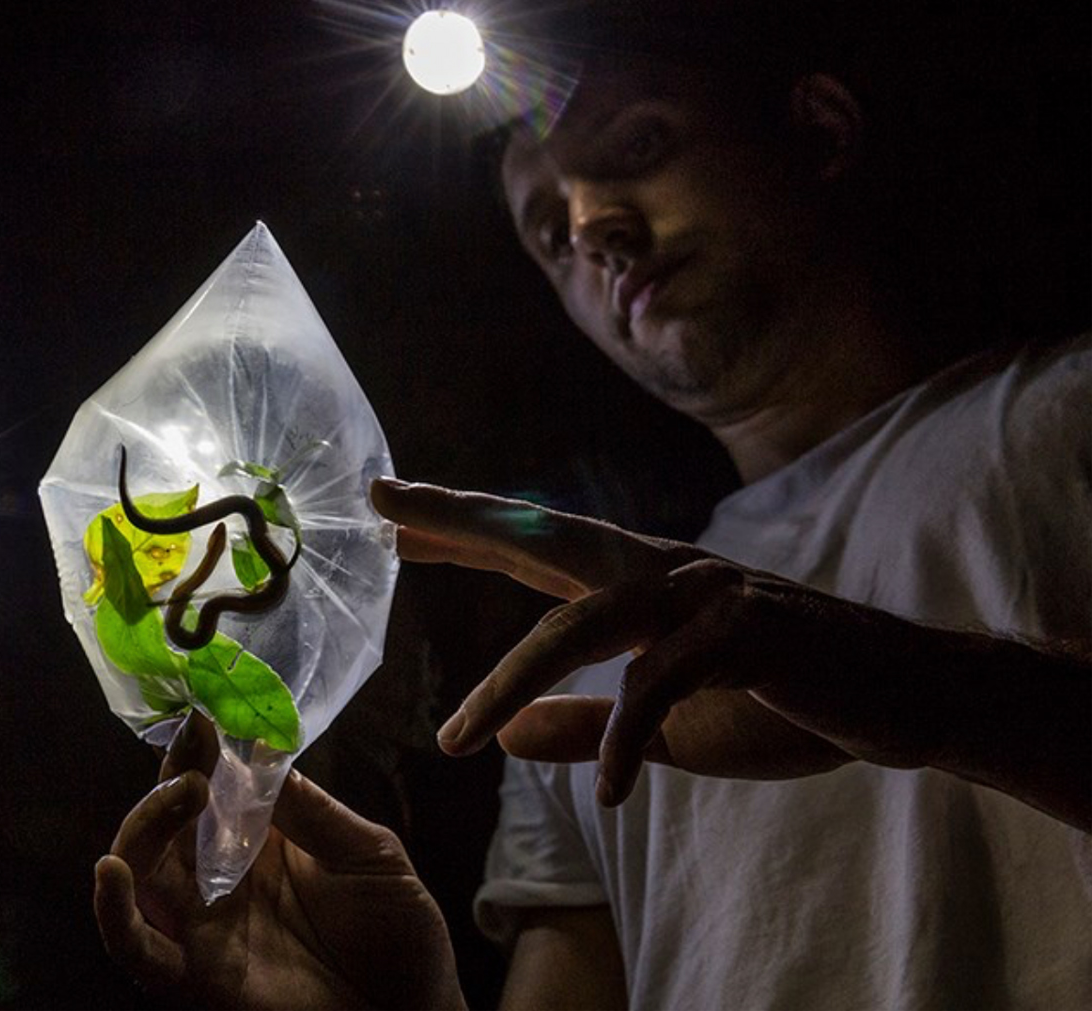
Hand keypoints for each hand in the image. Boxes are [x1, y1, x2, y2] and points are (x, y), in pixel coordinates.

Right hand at [94, 711, 465, 1009]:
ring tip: (184, 793)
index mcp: (259, 841)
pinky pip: (137, 947)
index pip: (212, 784)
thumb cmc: (398, 933)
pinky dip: (113, 912)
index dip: (201, 748)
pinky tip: (111, 873)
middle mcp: (220, 879)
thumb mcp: (369, 854)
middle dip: (169, 778)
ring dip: (144, 825)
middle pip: (164, 820)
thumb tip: (263, 753)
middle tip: (196, 752)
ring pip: (140, 870)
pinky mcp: (194, 977)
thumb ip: (314, 811)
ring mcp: (202, 926)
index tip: (203, 711)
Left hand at [369, 478, 965, 804]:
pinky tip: (606, 794)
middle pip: (544, 536)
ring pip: (583, 623)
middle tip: (385, 500)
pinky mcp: (750, 633)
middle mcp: (665, 571)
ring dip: (510, 681)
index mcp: (643, 584)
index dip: (465, 527)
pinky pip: (663, 684)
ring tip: (454, 740)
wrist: (908, 696)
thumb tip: (508, 734)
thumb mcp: (671, 726)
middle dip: (462, 519)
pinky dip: (626, 740)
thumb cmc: (787, 701)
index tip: (393, 513)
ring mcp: (707, 593)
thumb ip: (589, 725)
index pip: (537, 546)